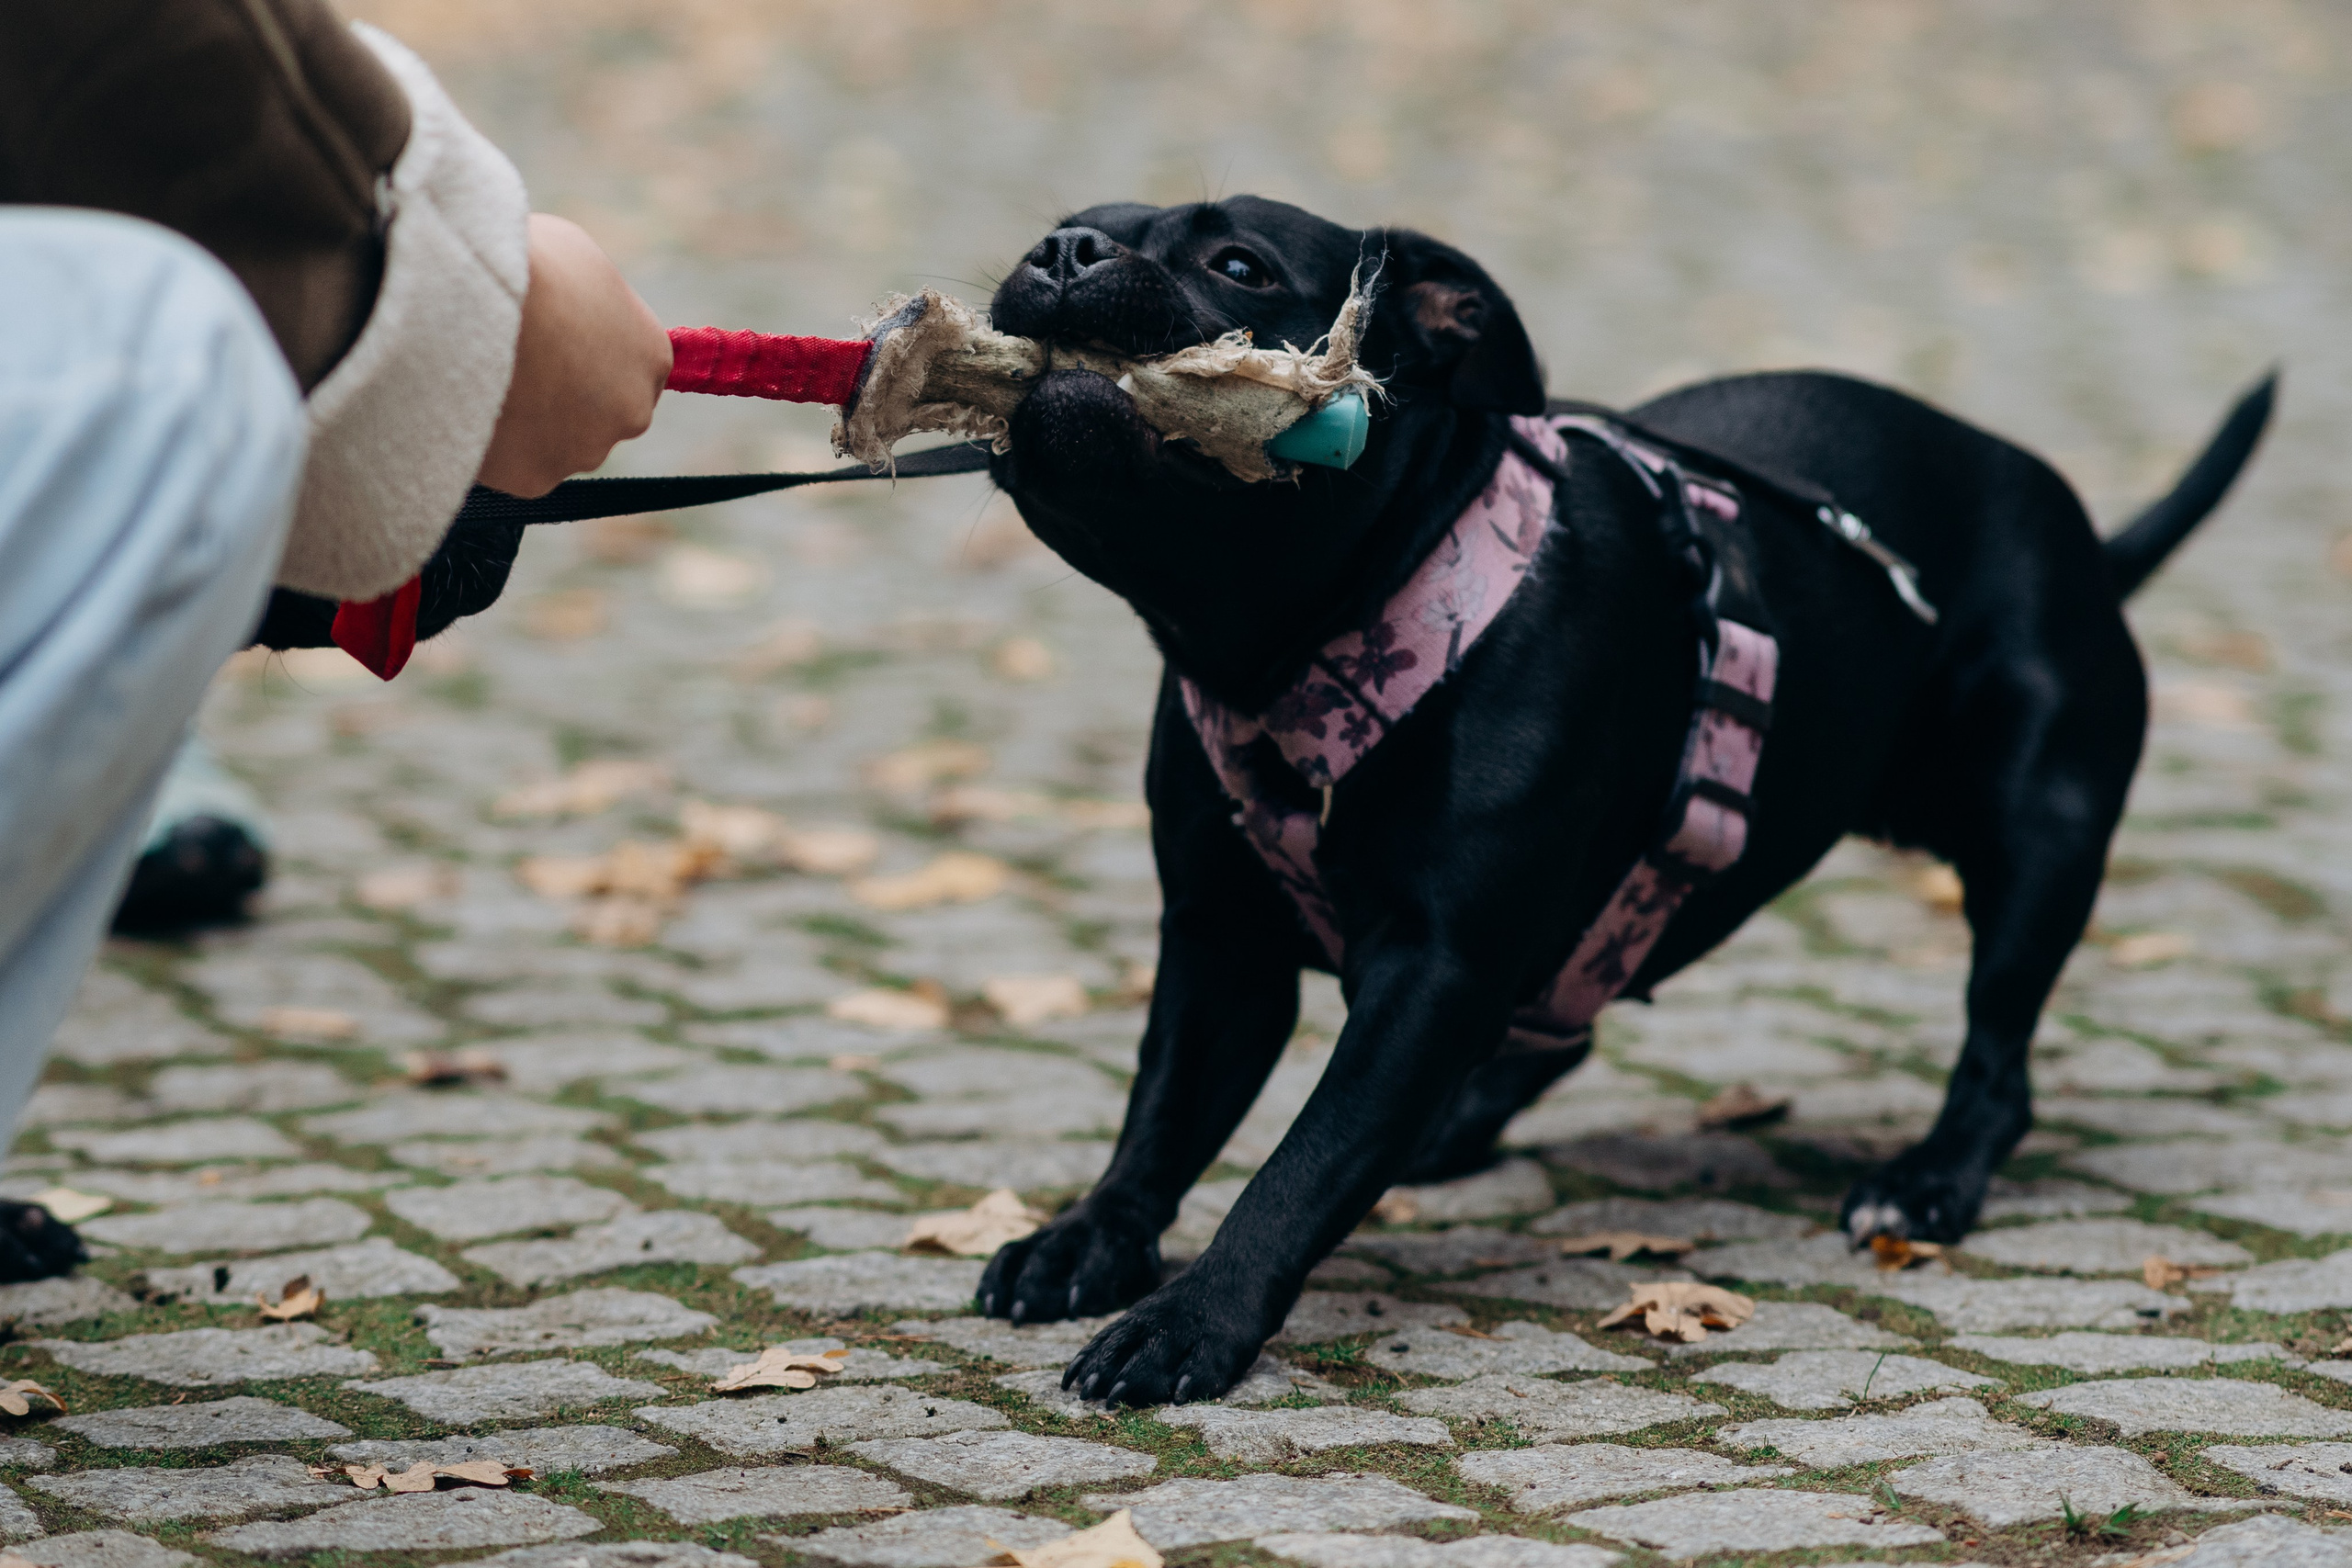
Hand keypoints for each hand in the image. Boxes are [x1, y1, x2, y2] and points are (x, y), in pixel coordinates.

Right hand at [476, 214, 670, 497]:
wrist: (470, 305)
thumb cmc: (523, 265)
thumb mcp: (574, 257)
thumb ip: (587, 299)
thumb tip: (573, 306)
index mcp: (652, 356)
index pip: (634, 369)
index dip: (589, 355)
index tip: (553, 343)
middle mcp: (633, 413)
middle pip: (600, 413)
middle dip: (563, 395)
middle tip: (513, 361)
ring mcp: (585, 450)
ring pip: (556, 442)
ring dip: (526, 421)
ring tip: (479, 378)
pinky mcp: (535, 479)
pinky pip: (513, 464)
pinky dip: (489, 443)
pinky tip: (463, 406)